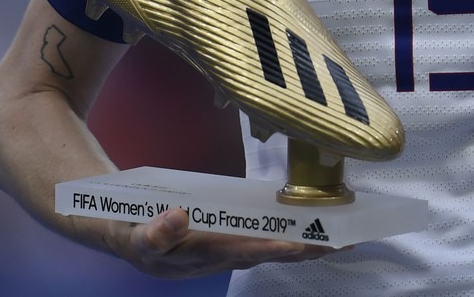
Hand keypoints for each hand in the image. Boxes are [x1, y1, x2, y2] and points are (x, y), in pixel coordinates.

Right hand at [107, 207, 337, 278]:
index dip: (273, 248)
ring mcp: (230, 249)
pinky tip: (312, 229)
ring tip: (341, 237)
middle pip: (272, 253)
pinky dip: (292, 233)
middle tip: (343, 241)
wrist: (130, 239)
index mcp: (203, 254)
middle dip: (307, 248)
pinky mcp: (231, 239)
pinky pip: (267, 238)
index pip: (245, 251)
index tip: (300, 243)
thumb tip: (180, 216)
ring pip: (275, 246)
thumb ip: (157, 231)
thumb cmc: (137, 237)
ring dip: (307, 243)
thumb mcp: (139, 237)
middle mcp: (224, 255)